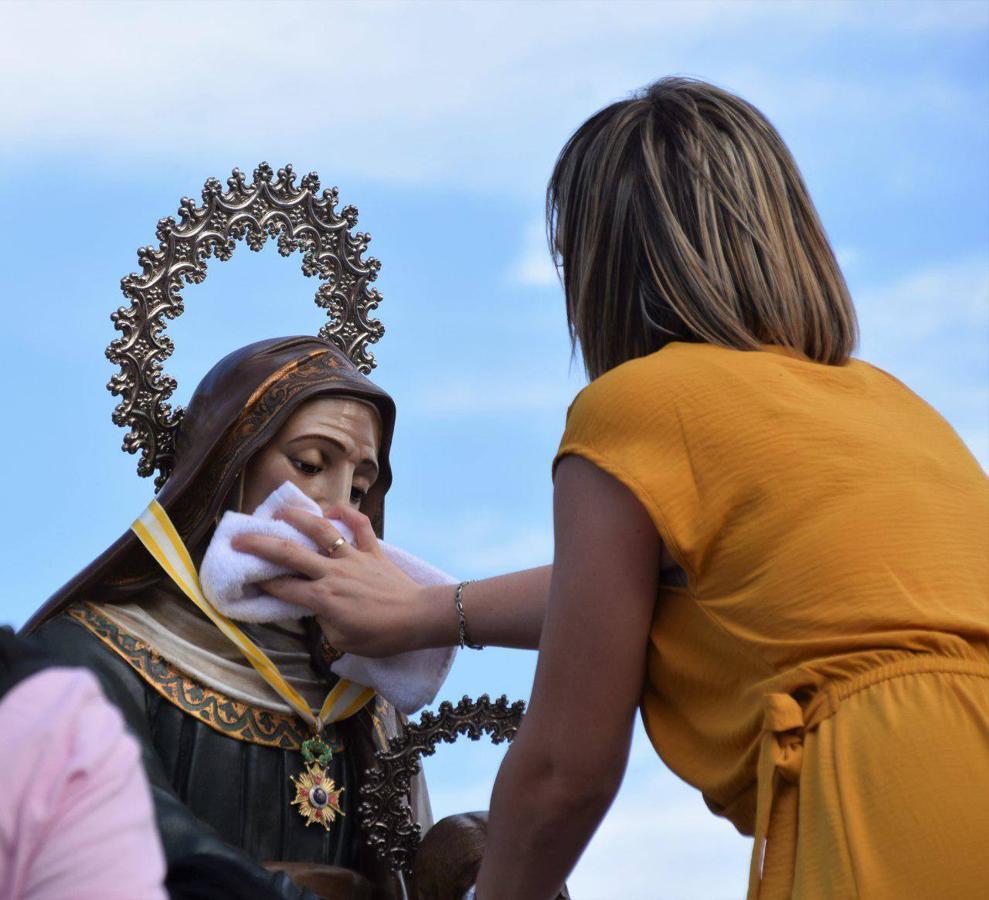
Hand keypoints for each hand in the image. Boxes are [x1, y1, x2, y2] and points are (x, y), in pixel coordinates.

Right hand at [231, 505, 440, 657]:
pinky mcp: (373, 550)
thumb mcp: (342, 641)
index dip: (260, 582)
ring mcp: (353, 557)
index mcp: (322, 598)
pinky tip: (331, 510)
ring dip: (298, 517)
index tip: (243, 575)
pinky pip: (360, 525)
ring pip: (321, 530)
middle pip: (290, 553)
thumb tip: (317, 607)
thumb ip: (324, 621)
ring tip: (279, 510)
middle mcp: (332, 572)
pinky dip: (346, 513)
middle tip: (238, 538)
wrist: (417, 618)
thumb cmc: (381, 636)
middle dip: (260, 544)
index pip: (282, 587)